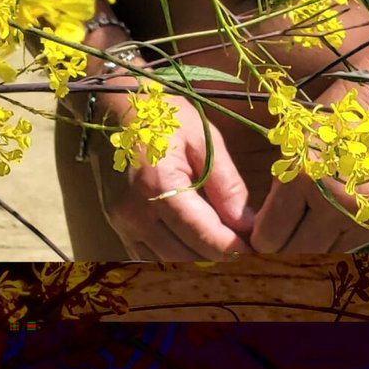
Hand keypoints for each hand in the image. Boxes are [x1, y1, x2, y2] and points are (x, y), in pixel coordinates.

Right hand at [90, 87, 256, 258]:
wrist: (112, 106)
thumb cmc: (162, 115)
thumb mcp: (202, 137)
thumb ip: (226, 184)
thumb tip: (248, 225)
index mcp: (160, 186)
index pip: (205, 236)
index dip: (235, 248)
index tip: (256, 247)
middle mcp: (136, 213)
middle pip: (187, 256)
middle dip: (218, 254)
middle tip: (241, 242)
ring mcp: (121, 222)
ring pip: (168, 262)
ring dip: (195, 257)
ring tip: (218, 240)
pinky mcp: (115, 225)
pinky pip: (148, 255)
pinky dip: (172, 254)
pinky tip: (189, 239)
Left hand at [249, 55, 368, 256]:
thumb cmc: (343, 109)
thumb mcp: (302, 134)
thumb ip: (283, 178)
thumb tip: (259, 221)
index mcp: (307, 175)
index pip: (271, 234)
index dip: (261, 237)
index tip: (259, 235)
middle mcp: (337, 202)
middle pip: (296, 252)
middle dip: (283, 250)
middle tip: (278, 243)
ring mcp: (368, 218)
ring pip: (327, 259)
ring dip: (314, 252)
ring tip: (306, 240)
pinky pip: (359, 255)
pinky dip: (344, 250)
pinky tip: (336, 237)